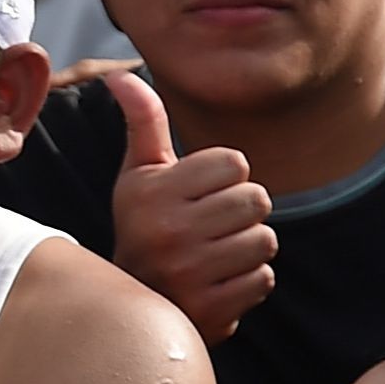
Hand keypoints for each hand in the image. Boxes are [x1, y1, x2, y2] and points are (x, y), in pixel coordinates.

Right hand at [104, 71, 274, 341]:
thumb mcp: (138, 175)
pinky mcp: (211, 309)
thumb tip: (120, 74)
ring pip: (264, 240)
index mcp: (152, 192)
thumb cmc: (143, 226)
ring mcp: (189, 272)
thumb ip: (142, 122)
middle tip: (209, 228)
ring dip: (247, 248)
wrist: (129, 306)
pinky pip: (264, 279)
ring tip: (214, 256)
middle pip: (256, 200)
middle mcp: (167, 231)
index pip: (235, 162)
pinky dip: (248, 282)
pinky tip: (217, 283)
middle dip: (241, 213)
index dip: (224, 177)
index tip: (197, 196)